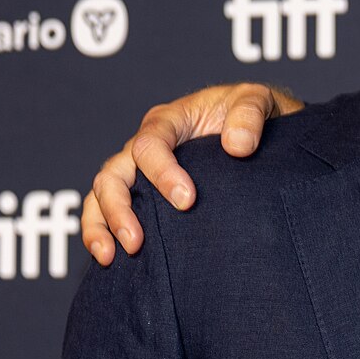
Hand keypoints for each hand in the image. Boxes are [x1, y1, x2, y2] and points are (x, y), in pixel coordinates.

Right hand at [81, 83, 301, 264]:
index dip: (163, 173)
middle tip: (137, 241)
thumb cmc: (250, 114)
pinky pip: (109, 209)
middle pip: (113, 173)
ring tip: (112, 256)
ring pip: (103, 193)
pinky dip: (103, 231)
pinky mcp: (145, 191)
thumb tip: (237, 147)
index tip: (187, 201)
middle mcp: (146, 144)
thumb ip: (248, 115)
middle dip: (120, 208)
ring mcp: (140, 169)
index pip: (149, 145)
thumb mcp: (256, 100)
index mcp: (169, 121)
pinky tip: (111, 258)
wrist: (257, 127)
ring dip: (102, 225)